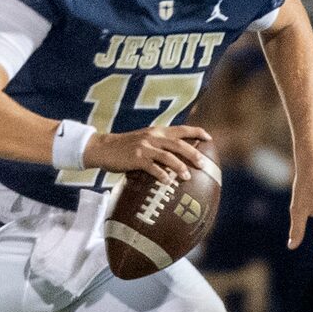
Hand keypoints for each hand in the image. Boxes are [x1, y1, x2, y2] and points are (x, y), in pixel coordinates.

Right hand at [86, 122, 212, 180]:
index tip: (209, 138)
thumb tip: (178, 158)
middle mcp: (153, 137)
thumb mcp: (144, 140)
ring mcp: (144, 147)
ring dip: (179, 166)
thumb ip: (159, 145)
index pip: (181, 129)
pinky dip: (161, 174)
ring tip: (187, 177)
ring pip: (167, 156)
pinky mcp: (136, 158)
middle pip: (178, 144)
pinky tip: (167, 182)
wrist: (103, 148)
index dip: (196, 132)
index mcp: (157, 131)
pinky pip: (152, 167)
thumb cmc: (125, 147)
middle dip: (193, 153)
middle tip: (203, 164)